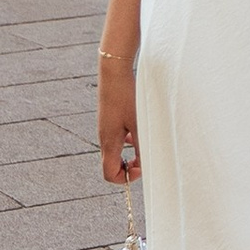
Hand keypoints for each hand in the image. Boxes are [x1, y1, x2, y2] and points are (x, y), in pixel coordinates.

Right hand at [97, 45, 139, 183]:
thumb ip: (142, 147)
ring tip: (142, 141)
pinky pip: (116, 139)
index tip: (140, 167)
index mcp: (109, 143)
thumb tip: (145, 166)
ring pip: (115, 152)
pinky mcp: (108, 120)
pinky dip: (127, 140)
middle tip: (143, 158)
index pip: (109, 175)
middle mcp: (104, 139)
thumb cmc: (126, 96)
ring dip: (128, 153)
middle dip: (128, 167)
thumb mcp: (138, 124)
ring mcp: (105, 129)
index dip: (125, 178)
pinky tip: (137, 127)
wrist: (113, 72)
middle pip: (111, 166)